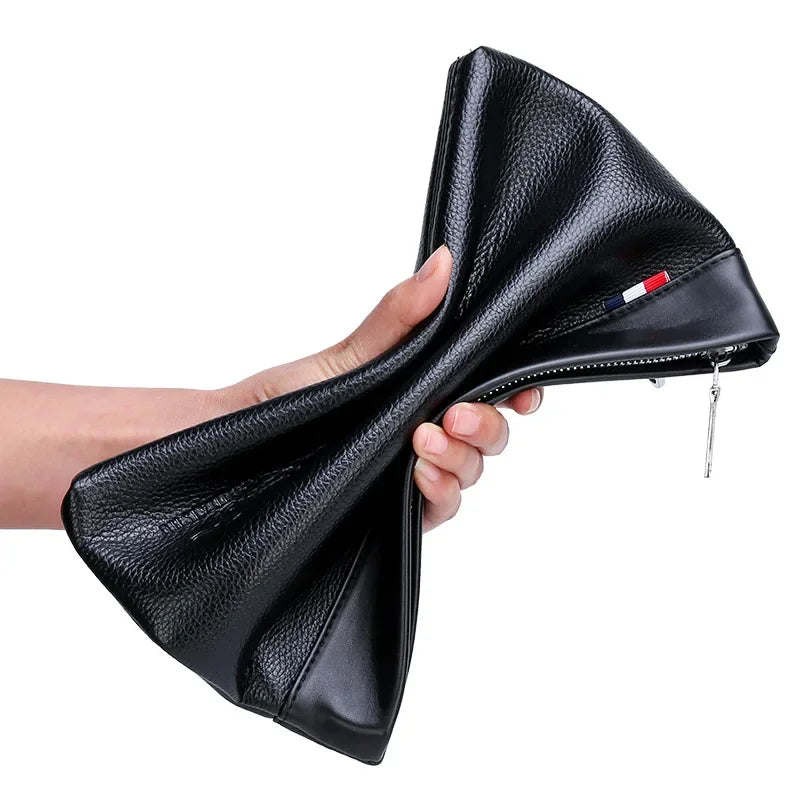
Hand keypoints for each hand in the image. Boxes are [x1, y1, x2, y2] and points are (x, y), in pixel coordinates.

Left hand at [223, 246, 541, 530]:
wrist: (227, 447)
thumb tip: (444, 262)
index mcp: (420, 391)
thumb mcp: (345, 357)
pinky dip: (441, 494)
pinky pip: (438, 511)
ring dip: (462, 459)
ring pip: (469, 473)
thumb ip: (398, 318)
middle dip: (486, 425)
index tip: (524, 391)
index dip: (517, 392)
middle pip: (489, 435)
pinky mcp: (391, 513)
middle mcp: (421, 431)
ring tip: (426, 441)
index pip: (488, 392)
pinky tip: (422, 476)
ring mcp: (408, 473)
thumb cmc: (279, 400)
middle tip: (455, 415)